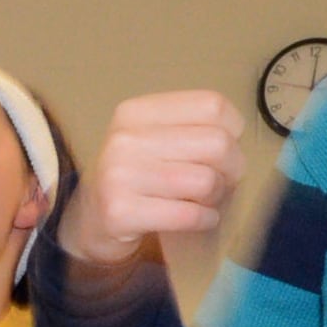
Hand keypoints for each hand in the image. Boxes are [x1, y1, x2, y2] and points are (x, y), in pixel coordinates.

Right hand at [68, 90, 247, 262]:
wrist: (89, 220)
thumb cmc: (134, 177)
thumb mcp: (151, 139)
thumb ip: (190, 129)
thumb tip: (237, 144)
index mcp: (136, 112)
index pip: (212, 106)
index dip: (233, 130)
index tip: (225, 146)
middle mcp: (125, 139)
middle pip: (217, 144)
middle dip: (232, 168)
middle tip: (223, 181)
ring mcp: (120, 175)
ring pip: (206, 181)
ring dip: (217, 197)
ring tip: (205, 201)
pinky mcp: (121, 212)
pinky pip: (189, 215)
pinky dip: (205, 220)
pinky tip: (198, 219)